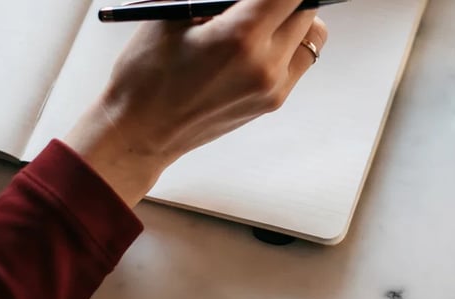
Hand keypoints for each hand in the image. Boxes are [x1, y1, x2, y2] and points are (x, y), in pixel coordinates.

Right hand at [65, 0, 328, 205]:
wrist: (141, 131)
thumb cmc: (145, 72)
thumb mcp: (173, 14)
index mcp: (240, 37)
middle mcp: (265, 65)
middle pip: (307, 8)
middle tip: (257, 3)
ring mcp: (274, 87)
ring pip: (313, 34)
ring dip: (296, 16)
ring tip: (262, 17)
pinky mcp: (274, 101)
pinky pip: (300, 59)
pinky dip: (289, 41)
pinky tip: (258, 40)